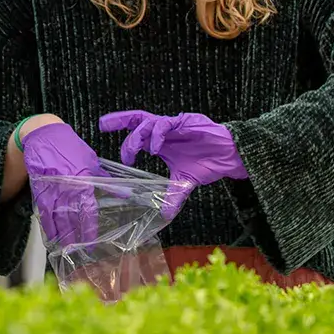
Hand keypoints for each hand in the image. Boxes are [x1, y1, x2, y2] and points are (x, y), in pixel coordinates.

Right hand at [21, 122, 106, 246]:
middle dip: (74, 237)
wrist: (43, 134)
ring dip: (60, 235)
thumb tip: (124, 193)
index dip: (88, 228)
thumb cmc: (69, 146)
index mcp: (82, 179)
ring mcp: (51, 188)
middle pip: (70, 218)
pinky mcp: (39, 189)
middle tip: (78, 252)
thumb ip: (105, 179)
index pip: (87, 210)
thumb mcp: (91, 160)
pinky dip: (47, 225)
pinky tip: (51, 236)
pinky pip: (43, 211)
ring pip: (55, 218)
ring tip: (66, 249)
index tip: (91, 242)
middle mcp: (66, 186)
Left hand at [99, 111, 246, 215]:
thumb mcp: (185, 182)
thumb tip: (165, 214)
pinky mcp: (186, 121)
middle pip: (137, 119)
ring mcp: (175, 124)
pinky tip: (154, 148)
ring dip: (137, 136)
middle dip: (119, 120)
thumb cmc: (208, 162)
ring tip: (132, 152)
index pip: (137, 132)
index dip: (123, 135)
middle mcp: (165, 130)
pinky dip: (157, 135)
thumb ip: (173, 195)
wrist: (231, 156)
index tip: (108, 141)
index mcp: (161, 141)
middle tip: (103, 125)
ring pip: (148, 121)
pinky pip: (166, 123)